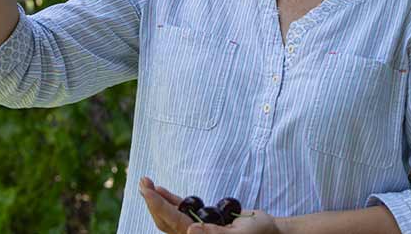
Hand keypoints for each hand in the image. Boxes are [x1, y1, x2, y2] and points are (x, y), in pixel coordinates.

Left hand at [139, 176, 280, 233]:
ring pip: (169, 215)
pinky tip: (160, 188)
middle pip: (165, 218)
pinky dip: (170, 199)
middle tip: (141, 181)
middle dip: (151, 200)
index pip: (172, 221)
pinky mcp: (202, 219)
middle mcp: (193, 233)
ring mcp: (196, 227)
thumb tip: (189, 230)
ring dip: (157, 199)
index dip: (158, 205)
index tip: (147, 191)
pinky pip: (181, 209)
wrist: (269, 231)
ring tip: (145, 182)